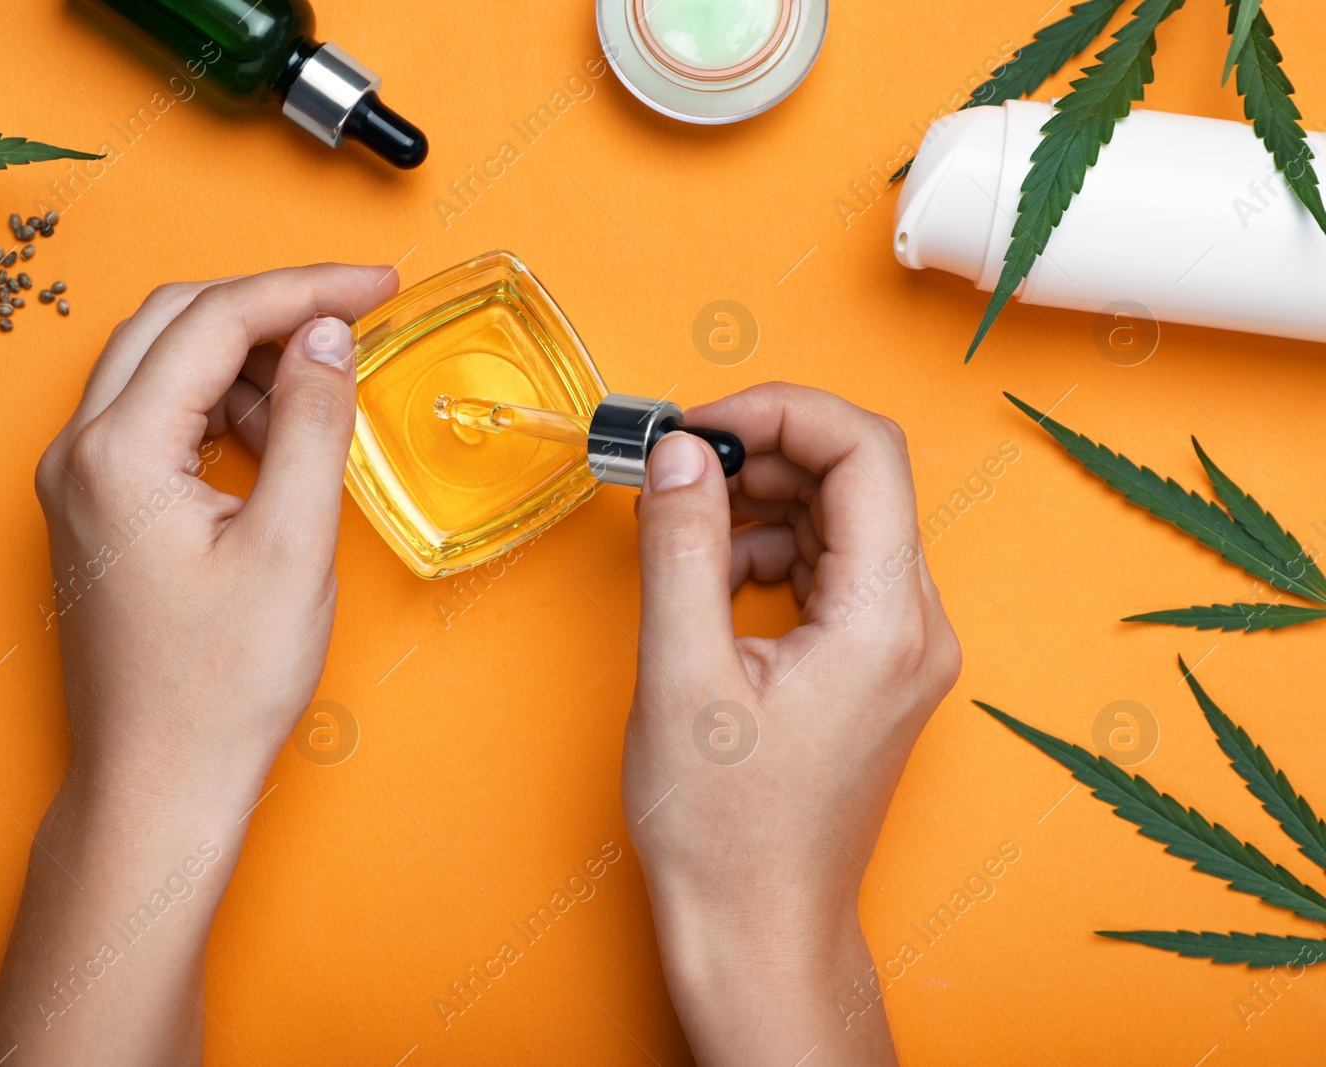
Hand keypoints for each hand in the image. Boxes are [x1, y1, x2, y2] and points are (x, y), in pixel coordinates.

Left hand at [0, 264, 396, 1066]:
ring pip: (161, 365)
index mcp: (119, 451)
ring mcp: (79, 482)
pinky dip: (220, 408)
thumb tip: (328, 337)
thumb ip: (315, 425)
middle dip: (271, 307)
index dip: (307, 288)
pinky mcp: (96, 511)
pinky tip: (277, 443)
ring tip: (322, 397)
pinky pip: (156, 419)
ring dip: (245, 359)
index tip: (380, 285)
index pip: (217, 318)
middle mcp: (80, 452)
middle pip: (175, 321)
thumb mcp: (293, 548)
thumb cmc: (218, 690)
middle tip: (355, 316)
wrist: (158, 784)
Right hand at [621, 383, 960, 1065]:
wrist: (758, 928)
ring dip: (764, 501)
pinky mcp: (874, 667)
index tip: (699, 426)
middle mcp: (913, 627)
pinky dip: (772, 550)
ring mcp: (900, 649)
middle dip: (765, 451)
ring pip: (845, 520)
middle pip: (859, 478)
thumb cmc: (725, 830)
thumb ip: (681, 548)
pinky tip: (715, 575)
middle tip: (679, 464)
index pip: (865, 451)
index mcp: (884, 622)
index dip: (779, 411)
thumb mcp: (680, 676)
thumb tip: (680, 453)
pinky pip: (832, 569)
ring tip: (686, 526)